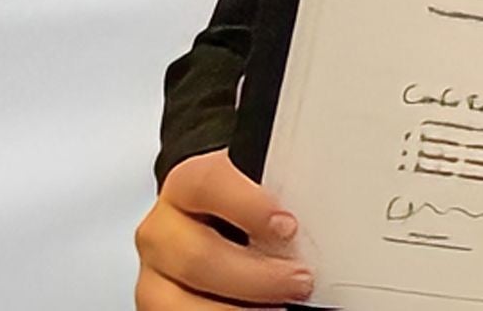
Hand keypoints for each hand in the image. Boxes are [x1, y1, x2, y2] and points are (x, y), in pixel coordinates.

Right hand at [134, 149, 314, 308]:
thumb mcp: (258, 193)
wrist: (216, 228)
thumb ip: (278, 196)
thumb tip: (328, 215)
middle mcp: (162, 230)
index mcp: (185, 186)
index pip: (206, 184)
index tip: (288, 226)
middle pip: (198, 256)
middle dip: (256, 277)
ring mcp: (155, 275)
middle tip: (300, 281)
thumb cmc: (244, 211)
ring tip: (280, 309)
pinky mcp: (157, 306)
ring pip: (180, 302)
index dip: (248, 205)